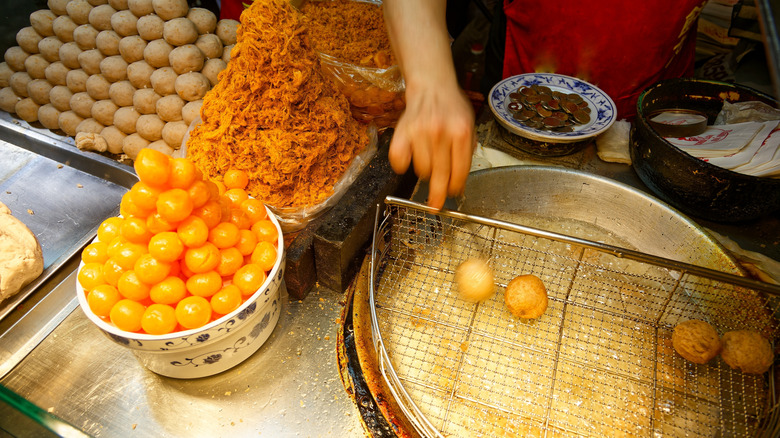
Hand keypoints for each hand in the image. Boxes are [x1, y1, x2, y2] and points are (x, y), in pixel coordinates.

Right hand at [389, 84, 475, 208]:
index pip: (459, 171)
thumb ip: (465, 154)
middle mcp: (441, 132)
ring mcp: (420, 132)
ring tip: (428, 160)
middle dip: (438, 194)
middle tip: (435, 205)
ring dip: (425, 172)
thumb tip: (457, 185)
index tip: (452, 194)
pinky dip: (402, 165)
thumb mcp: (469, 127)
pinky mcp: (402, 132)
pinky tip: (409, 160)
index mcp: (461, 132)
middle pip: (439, 175)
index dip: (455, 187)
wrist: (432, 86)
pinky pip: (398, 161)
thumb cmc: (451, 109)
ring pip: (421, 170)